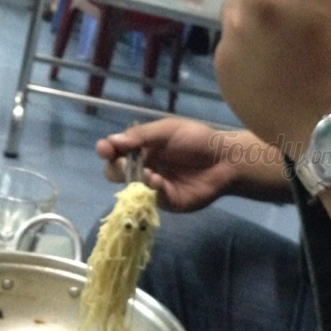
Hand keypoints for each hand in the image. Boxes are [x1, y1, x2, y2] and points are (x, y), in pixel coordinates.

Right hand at [96, 117, 290, 211]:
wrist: (224, 159)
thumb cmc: (197, 139)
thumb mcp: (168, 130)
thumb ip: (142, 135)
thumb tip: (112, 140)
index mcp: (141, 148)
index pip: (115, 150)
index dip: (107, 149)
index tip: (105, 148)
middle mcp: (143, 167)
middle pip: (116, 172)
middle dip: (115, 167)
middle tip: (123, 162)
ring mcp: (153, 186)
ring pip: (130, 188)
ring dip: (133, 179)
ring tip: (146, 172)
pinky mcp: (166, 201)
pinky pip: (151, 198)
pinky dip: (151, 189)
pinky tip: (157, 181)